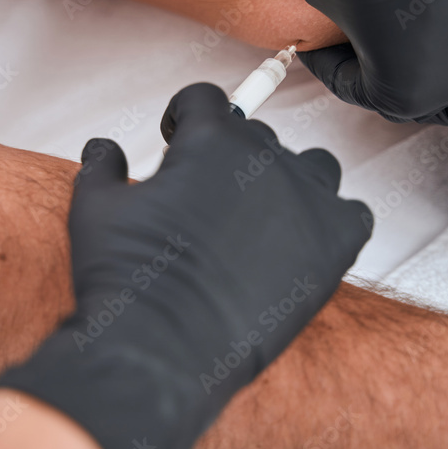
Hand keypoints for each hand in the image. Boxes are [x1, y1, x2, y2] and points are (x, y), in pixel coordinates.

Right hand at [0, 83, 370, 448]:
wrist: (161, 349)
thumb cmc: (128, 280)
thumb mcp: (95, 208)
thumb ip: (104, 165)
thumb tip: (104, 148)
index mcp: (210, 140)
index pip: (206, 99)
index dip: (184, 116)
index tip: (177, 138)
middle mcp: (265, 159)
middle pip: (256, 136)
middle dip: (229, 159)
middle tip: (205, 202)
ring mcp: (306, 201)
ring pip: (312, 166)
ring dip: (288, 181)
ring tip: (259, 219)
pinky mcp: (334, 246)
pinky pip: (352, 213)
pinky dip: (331, 222)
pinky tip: (301, 245)